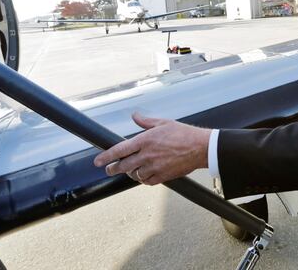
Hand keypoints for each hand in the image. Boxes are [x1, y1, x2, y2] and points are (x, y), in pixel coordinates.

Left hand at [93, 112, 210, 185]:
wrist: (200, 148)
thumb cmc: (183, 133)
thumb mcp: (163, 122)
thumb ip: (146, 121)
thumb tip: (135, 116)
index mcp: (145, 140)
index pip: (120, 150)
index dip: (106, 157)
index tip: (98, 162)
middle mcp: (147, 155)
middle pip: (123, 166)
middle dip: (113, 169)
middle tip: (109, 170)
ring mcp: (154, 167)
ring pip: (135, 175)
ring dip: (131, 173)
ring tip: (131, 170)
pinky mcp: (163, 176)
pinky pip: (147, 181)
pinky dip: (143, 179)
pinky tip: (144, 175)